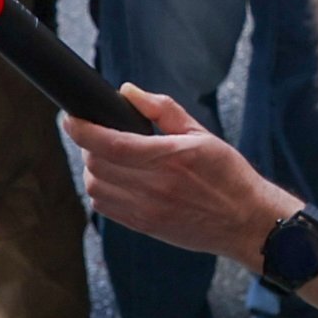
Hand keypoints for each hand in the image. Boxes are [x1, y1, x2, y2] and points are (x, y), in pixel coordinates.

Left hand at [67, 85, 297, 261]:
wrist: (245, 220)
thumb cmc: (228, 174)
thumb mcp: (201, 133)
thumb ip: (162, 109)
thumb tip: (128, 92)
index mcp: (170, 158)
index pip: (110, 144)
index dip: (82, 130)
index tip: (72, 118)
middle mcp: (155, 187)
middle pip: (96, 165)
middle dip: (89, 145)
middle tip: (99, 134)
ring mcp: (147, 210)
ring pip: (95, 187)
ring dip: (93, 169)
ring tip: (109, 157)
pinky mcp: (144, 226)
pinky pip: (104, 207)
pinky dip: (101, 189)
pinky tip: (117, 179)